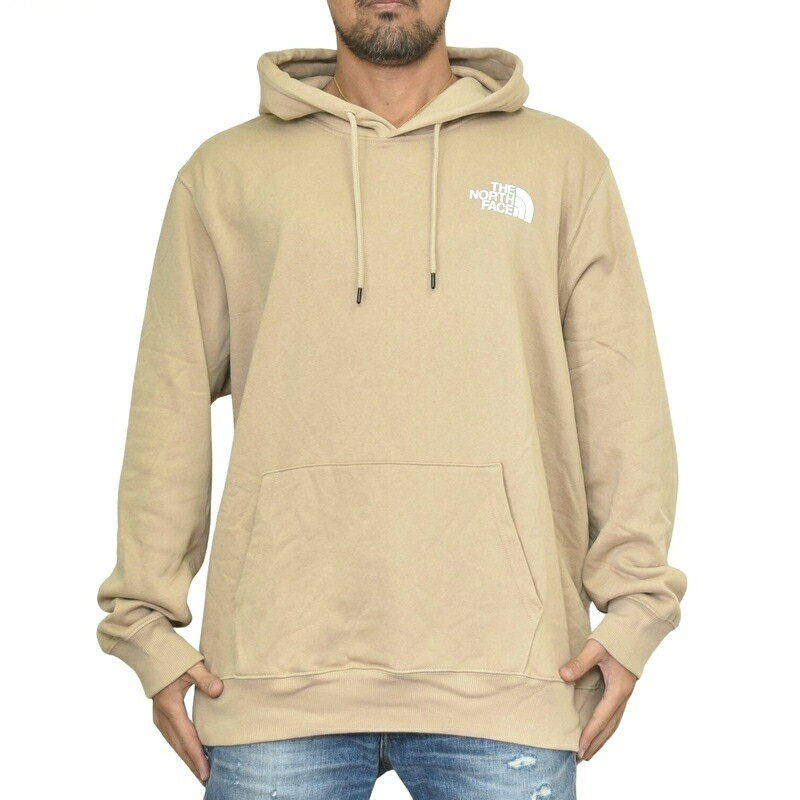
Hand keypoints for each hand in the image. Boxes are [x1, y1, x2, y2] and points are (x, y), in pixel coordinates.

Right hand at [152, 662, 223, 785]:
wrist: (150, 652)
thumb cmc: (172, 657)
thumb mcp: (192, 665)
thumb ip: (206, 679)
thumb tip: (219, 691)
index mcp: (170, 707)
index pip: (186, 737)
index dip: (196, 756)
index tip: (205, 771)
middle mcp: (162, 716)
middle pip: (179, 746)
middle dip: (193, 763)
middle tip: (206, 779)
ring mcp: (159, 717)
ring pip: (175, 743)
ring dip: (187, 757)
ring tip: (201, 771)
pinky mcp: (161, 715)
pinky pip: (172, 736)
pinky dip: (182, 747)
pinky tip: (191, 752)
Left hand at [559, 638, 636, 762]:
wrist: (634, 631)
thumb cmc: (614, 638)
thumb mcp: (595, 648)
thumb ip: (579, 662)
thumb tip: (563, 676)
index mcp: (618, 690)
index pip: (601, 717)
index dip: (590, 734)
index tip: (579, 748)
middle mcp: (623, 696)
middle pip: (609, 727)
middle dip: (596, 743)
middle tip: (581, 758)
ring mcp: (624, 694)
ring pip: (613, 723)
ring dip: (601, 738)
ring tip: (588, 751)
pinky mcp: (621, 689)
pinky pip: (613, 714)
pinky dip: (605, 726)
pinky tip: (596, 730)